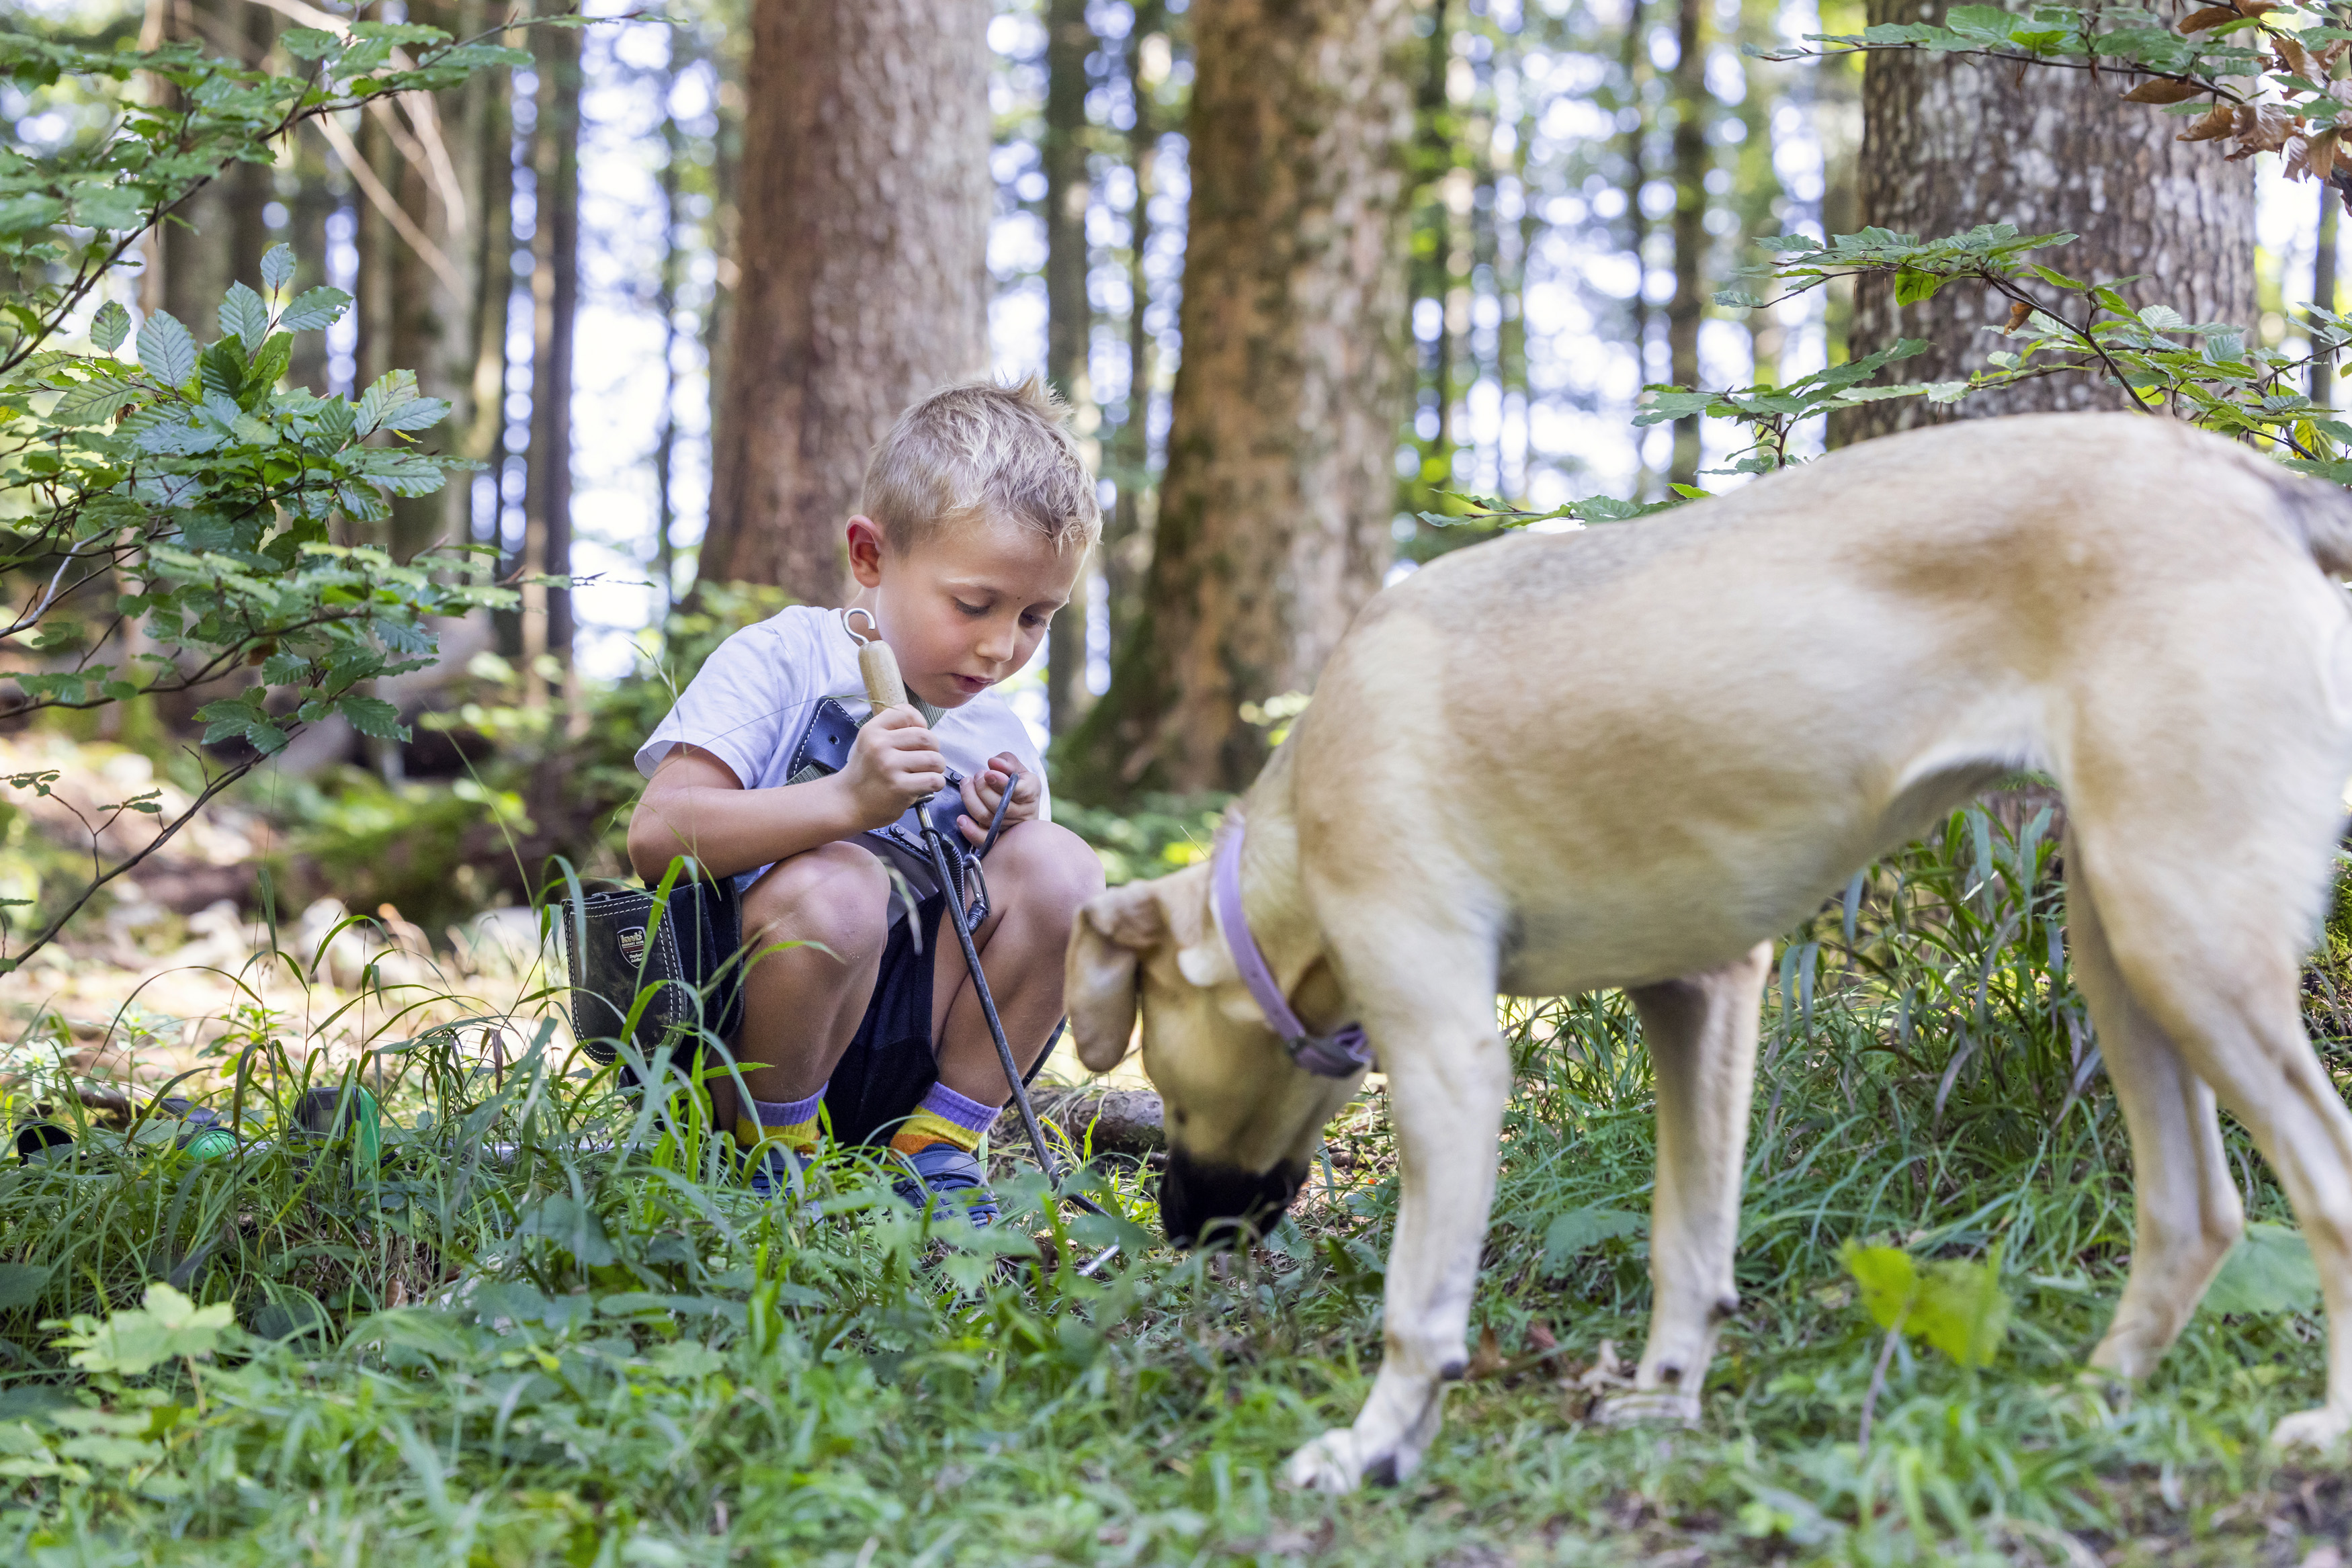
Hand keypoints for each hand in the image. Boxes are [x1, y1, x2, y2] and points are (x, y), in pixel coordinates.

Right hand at [839, 705, 945, 829]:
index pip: (907, 713)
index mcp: (872, 730)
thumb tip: (924, 726)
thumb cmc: (866, 772)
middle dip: (933, 748)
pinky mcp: (899, 787)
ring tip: (928, 773)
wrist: (849, 802)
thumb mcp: (870, 742)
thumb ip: (893, 729)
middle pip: (926, 736)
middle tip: (926, 759)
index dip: (920, 723)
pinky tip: (927, 785)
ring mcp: (889, 766)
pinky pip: (933, 780)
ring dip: (937, 767)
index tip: (917, 738)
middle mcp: (879, 745)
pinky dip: (936, 783)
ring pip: (934, 759)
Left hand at [958, 750, 1039, 843]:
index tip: (988, 773)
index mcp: (1031, 792)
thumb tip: (994, 762)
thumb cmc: (1017, 783)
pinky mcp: (998, 839)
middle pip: (999, 805)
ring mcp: (1010, 827)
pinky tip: (961, 819)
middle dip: (982, 788)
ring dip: (971, 799)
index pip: (1019, 791)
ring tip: (967, 784)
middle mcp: (1024, 813)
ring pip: (988, 818)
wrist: (1022, 805)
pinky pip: (984, 840)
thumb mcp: (1016, 768)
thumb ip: (1007, 762)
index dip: (1001, 783)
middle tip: (976, 776)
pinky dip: (971, 831)